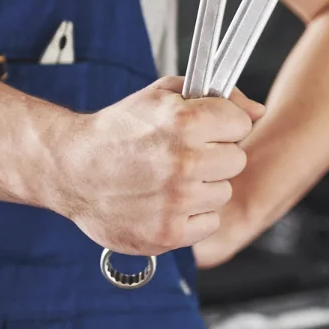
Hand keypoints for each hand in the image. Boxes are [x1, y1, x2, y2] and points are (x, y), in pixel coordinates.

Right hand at [44, 76, 264, 255]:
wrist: (71, 169)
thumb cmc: (117, 131)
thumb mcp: (162, 96)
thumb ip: (217, 97)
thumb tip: (257, 112)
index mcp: (183, 122)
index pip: (241, 125)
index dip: (223, 126)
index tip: (206, 130)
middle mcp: (183, 162)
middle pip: (236, 160)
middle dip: (215, 156)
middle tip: (185, 156)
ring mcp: (177, 200)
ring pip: (223, 192)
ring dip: (203, 187)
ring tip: (169, 180)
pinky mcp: (169, 232)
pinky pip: (209, 223)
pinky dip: (193, 216)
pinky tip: (166, 202)